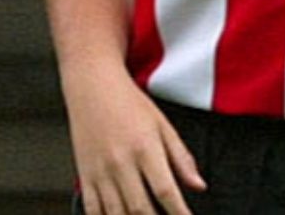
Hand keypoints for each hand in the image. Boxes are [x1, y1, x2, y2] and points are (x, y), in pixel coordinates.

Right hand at [63, 64, 202, 214]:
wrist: (91, 82)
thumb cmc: (129, 102)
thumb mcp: (162, 125)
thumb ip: (181, 158)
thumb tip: (199, 186)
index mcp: (145, 148)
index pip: (166, 191)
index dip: (179, 213)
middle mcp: (120, 162)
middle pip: (140, 208)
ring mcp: (100, 170)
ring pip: (115, 213)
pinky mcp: (84, 173)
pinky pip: (92, 208)